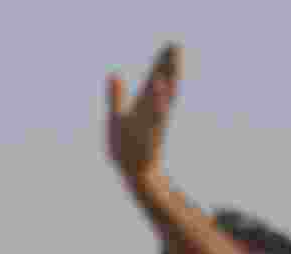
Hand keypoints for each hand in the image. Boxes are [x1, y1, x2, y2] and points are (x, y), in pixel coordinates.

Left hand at [107, 43, 180, 181]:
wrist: (132, 173)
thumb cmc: (125, 147)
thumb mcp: (117, 116)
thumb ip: (116, 95)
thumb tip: (114, 72)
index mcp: (144, 106)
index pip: (155, 79)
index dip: (161, 63)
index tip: (170, 44)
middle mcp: (153, 113)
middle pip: (164, 84)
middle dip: (169, 66)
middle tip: (176, 45)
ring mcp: (154, 125)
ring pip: (165, 99)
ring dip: (169, 81)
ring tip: (172, 62)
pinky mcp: (152, 138)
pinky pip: (157, 119)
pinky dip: (159, 104)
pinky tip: (160, 89)